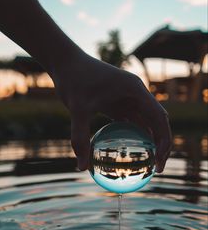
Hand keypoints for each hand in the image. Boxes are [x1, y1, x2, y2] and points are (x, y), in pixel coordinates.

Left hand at [51, 52, 171, 172]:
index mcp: (135, 90)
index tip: (159, 161)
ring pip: (144, 122)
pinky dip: (132, 135)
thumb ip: (80, 137)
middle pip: (156, 121)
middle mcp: (135, 93)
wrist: (65, 62)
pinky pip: (130, 121)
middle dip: (160, 144)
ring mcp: (127, 97)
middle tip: (156, 168)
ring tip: (146, 163)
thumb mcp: (77, 108)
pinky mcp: (116, 101)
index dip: (164, 140)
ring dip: (148, 141)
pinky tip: (129, 150)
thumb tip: (82, 167)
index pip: (159, 118)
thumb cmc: (73, 79)